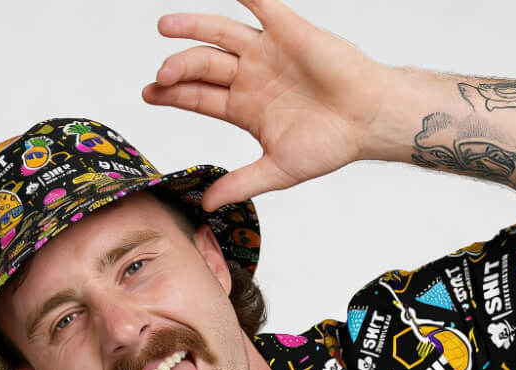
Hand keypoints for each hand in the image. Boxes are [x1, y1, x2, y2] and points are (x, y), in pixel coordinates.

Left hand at [142, 0, 388, 209]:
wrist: (367, 121)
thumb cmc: (330, 145)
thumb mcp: (277, 170)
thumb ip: (241, 183)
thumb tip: (207, 204)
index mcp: (245, 108)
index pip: (199, 97)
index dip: (172, 95)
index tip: (148, 94)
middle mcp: (251, 76)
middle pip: (203, 66)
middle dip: (178, 69)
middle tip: (160, 77)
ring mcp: (267, 51)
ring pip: (221, 33)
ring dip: (193, 27)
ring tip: (165, 28)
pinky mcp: (288, 30)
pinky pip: (261, 3)